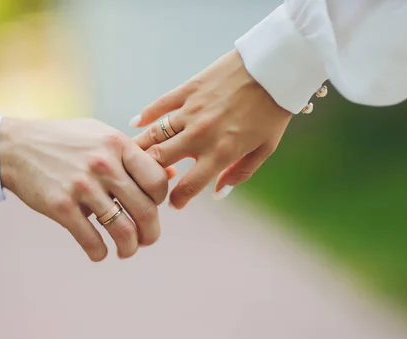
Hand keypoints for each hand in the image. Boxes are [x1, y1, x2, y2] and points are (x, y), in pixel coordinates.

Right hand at [0, 118, 167, 260]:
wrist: (17, 147)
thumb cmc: (67, 142)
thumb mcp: (103, 136)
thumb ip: (135, 155)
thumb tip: (171, 173)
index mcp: (117, 144)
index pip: (158, 181)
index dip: (160, 200)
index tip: (151, 207)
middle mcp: (103, 164)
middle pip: (145, 210)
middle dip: (151, 233)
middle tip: (146, 240)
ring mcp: (81, 185)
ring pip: (123, 231)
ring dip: (129, 249)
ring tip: (126, 251)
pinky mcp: (60, 206)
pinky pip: (91, 241)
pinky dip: (100, 253)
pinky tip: (100, 252)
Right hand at [130, 49, 291, 208]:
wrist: (275, 68)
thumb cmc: (273, 111)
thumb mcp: (264, 148)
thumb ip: (239, 174)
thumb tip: (218, 194)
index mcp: (220, 153)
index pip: (188, 186)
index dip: (177, 199)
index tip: (173, 203)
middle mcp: (200, 135)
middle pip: (160, 160)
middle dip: (148, 175)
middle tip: (147, 180)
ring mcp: (191, 111)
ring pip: (154, 134)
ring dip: (140, 148)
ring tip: (131, 158)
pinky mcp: (188, 90)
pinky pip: (160, 104)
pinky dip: (145, 115)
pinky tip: (135, 124)